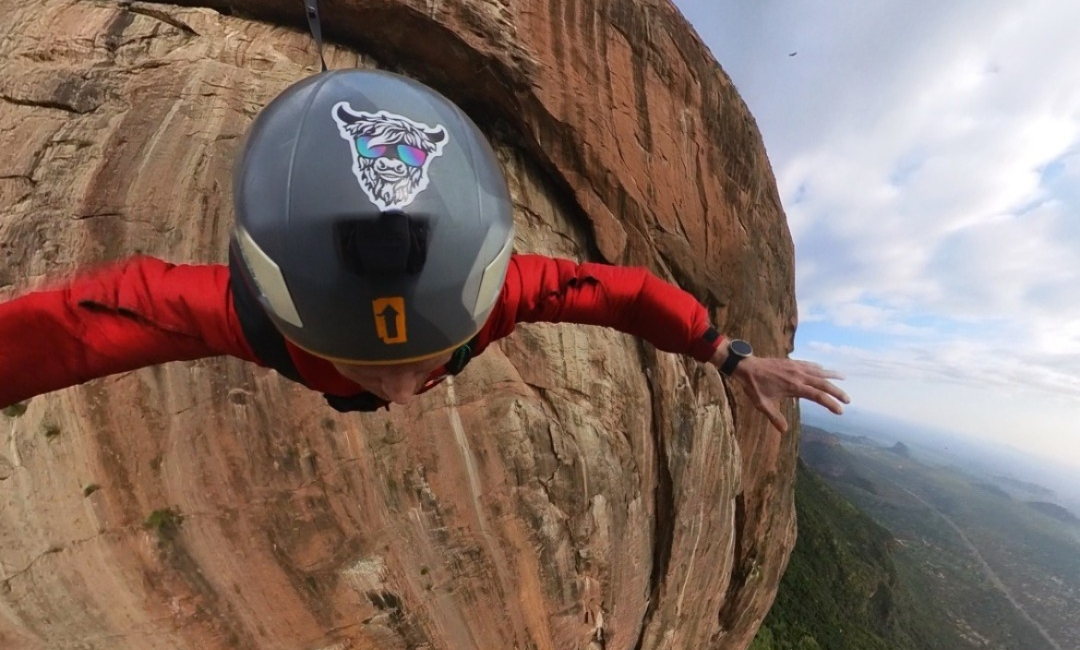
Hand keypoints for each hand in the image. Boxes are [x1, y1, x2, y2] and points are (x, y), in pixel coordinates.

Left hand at [710, 351, 849, 433]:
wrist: (746, 367)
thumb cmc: (753, 386)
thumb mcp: (762, 405)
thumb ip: (775, 417)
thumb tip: (784, 431)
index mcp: (794, 387)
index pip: (818, 396)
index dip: (830, 403)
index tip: (840, 410)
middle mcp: (798, 376)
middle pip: (823, 383)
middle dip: (837, 391)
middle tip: (848, 399)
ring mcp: (795, 367)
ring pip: (818, 371)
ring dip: (831, 375)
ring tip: (844, 377)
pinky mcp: (791, 363)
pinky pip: (808, 364)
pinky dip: (818, 367)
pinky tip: (823, 369)